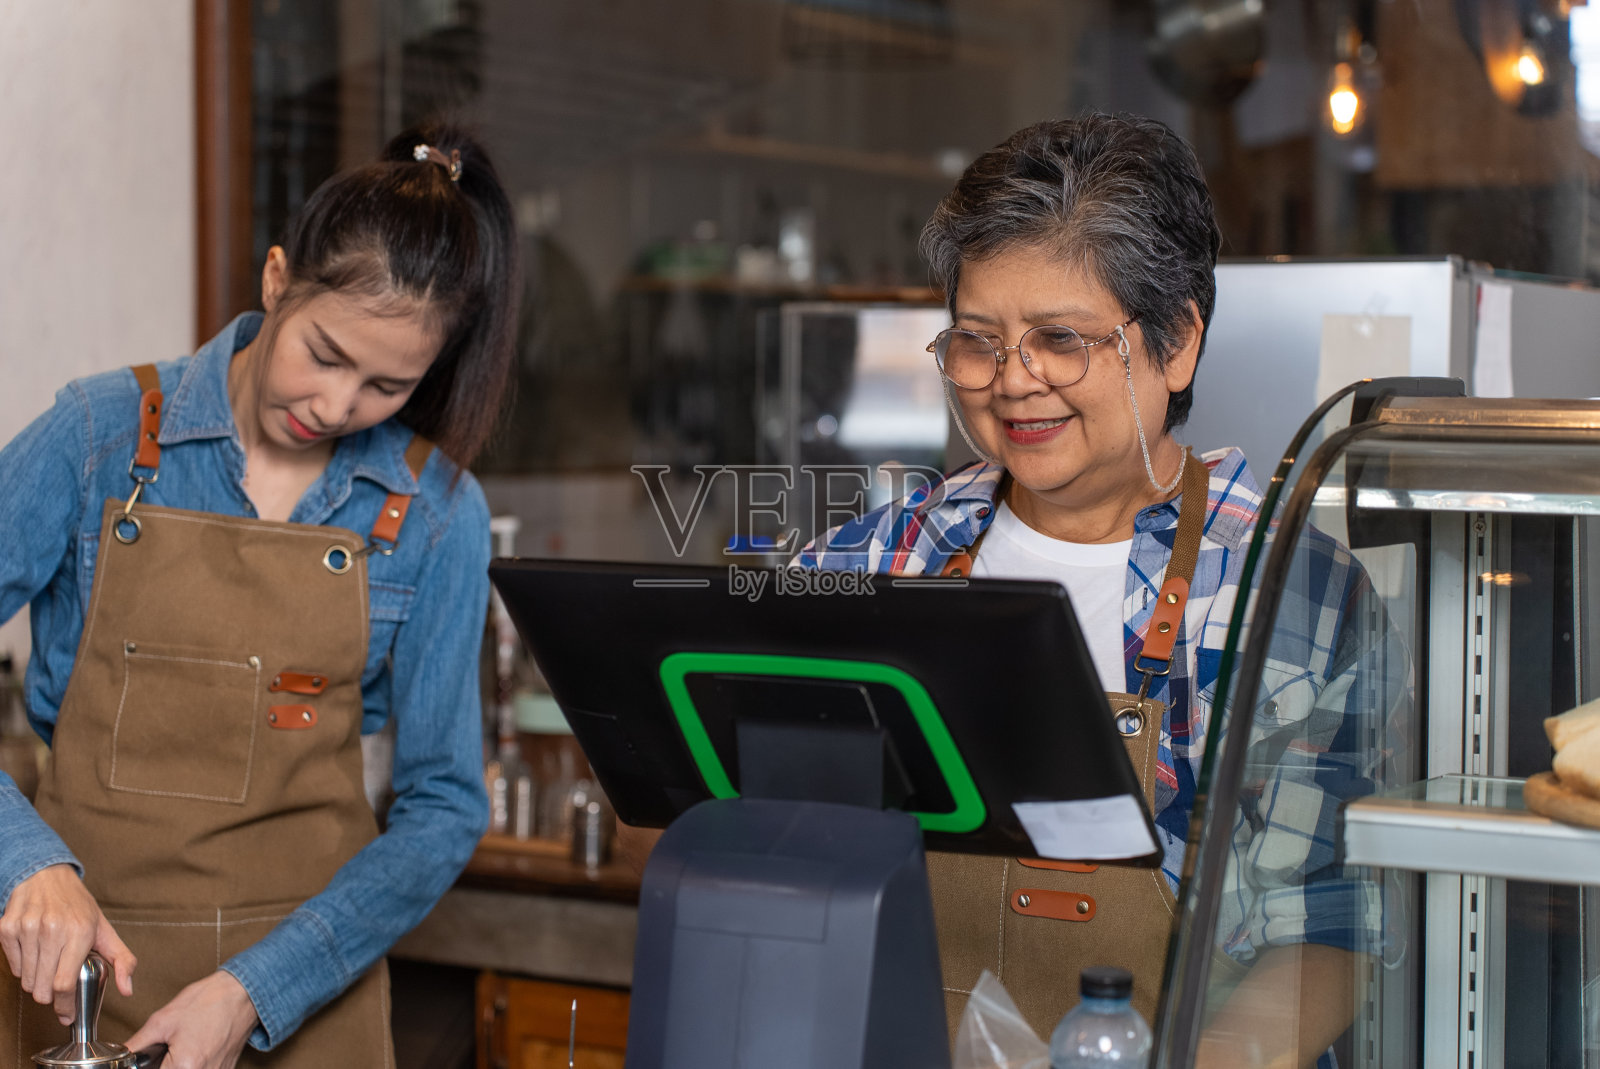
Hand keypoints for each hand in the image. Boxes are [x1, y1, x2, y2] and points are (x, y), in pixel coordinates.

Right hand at [0, 863, 135, 1022]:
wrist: (46, 876)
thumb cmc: (78, 906)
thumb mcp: (105, 929)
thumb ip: (122, 960)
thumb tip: (127, 990)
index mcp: (79, 932)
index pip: (65, 983)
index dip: (65, 1005)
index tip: (67, 1014)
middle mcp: (51, 930)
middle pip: (42, 988)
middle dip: (51, 996)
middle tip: (59, 987)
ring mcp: (27, 929)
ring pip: (26, 981)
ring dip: (37, 983)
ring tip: (49, 966)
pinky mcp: (7, 929)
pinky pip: (13, 968)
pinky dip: (24, 969)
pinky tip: (35, 953)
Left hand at [126, 970, 257, 1068]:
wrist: (242, 993)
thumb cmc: (209, 1001)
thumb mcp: (163, 1020)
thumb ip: (136, 1044)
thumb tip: (120, 1056)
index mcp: (184, 1066)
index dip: (146, 1068)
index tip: (148, 1060)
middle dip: (162, 1065)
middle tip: (163, 1052)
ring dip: (176, 1065)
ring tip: (179, 1049)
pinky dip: (193, 1065)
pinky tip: (192, 1050)